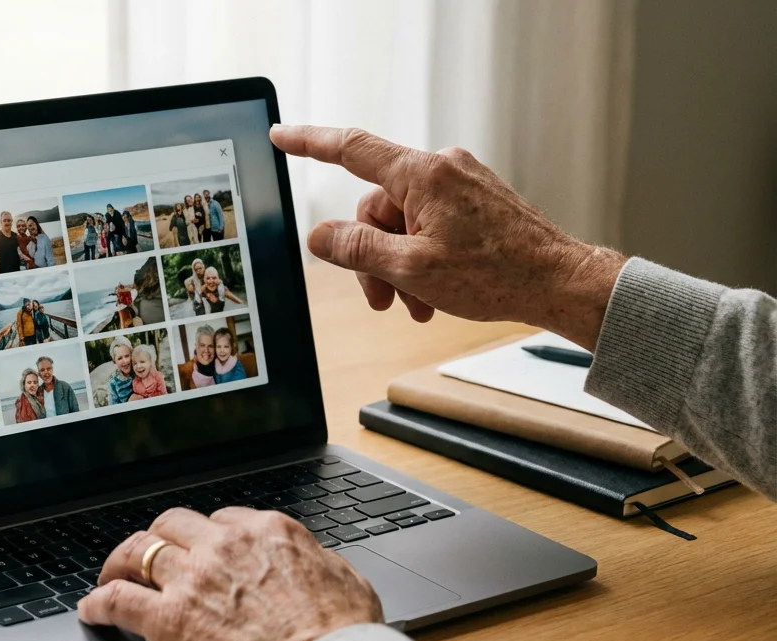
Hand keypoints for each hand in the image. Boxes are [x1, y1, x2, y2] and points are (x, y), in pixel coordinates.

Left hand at [78, 508, 380, 640]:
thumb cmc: (347, 640)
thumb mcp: (345, 581)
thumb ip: (318, 563)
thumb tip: (315, 565)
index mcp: (268, 532)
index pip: (222, 519)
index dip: (205, 537)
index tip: (199, 550)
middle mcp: (225, 545)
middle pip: (173, 524)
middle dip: (158, 538)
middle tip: (148, 557)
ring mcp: (193, 579)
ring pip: (137, 549)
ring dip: (120, 562)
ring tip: (110, 576)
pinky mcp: (168, 619)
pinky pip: (117, 600)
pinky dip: (98, 604)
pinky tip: (91, 611)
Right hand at [270, 125, 626, 349]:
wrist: (559, 283)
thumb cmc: (497, 275)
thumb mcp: (412, 268)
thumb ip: (357, 249)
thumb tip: (321, 236)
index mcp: (423, 175)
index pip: (351, 150)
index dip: (309, 143)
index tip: (282, 136)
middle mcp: (442, 168)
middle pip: (376, 208)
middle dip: (372, 256)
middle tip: (382, 299)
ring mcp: (461, 184)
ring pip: (402, 222)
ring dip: (399, 266)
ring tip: (415, 303)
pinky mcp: (475, 202)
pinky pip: (429, 224)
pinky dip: (422, 258)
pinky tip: (434, 291)